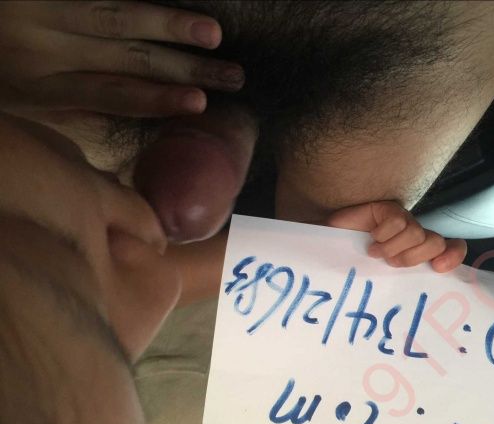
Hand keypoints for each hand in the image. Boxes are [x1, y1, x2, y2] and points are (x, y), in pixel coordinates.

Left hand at [0, 1, 243, 117]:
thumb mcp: (18, 100)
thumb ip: (68, 103)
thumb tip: (127, 103)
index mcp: (37, 85)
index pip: (110, 94)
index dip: (156, 99)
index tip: (201, 103)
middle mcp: (42, 44)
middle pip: (127, 56)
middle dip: (184, 66)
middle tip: (231, 74)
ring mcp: (41, 5)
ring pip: (117, 14)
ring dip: (171, 23)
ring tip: (213, 33)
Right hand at [326, 201, 467, 272]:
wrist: (324, 251)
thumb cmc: (355, 269)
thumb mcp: (382, 281)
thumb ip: (402, 284)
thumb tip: (422, 300)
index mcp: (419, 254)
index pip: (452, 249)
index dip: (453, 256)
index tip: (438, 267)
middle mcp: (415, 236)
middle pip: (435, 242)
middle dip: (413, 257)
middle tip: (390, 263)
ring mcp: (402, 220)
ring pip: (417, 233)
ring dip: (394, 248)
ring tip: (375, 253)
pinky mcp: (388, 209)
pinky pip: (398, 221)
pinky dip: (384, 234)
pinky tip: (371, 239)